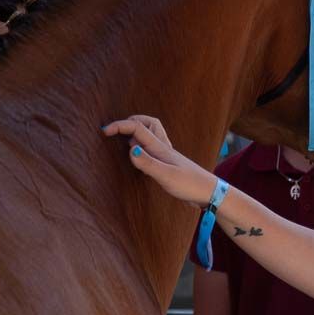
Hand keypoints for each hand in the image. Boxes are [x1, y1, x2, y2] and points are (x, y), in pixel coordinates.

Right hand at [102, 115, 217, 205]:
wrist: (209, 193)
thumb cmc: (189, 185)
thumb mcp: (166, 176)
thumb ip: (148, 164)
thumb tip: (130, 149)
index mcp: (160, 148)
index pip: (137, 129)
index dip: (120, 126)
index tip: (104, 131)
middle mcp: (162, 148)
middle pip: (147, 123)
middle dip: (131, 121)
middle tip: (115, 131)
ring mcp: (166, 155)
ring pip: (151, 134)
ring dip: (138, 132)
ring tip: (125, 140)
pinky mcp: (168, 164)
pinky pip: (152, 147)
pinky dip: (143, 145)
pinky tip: (140, 156)